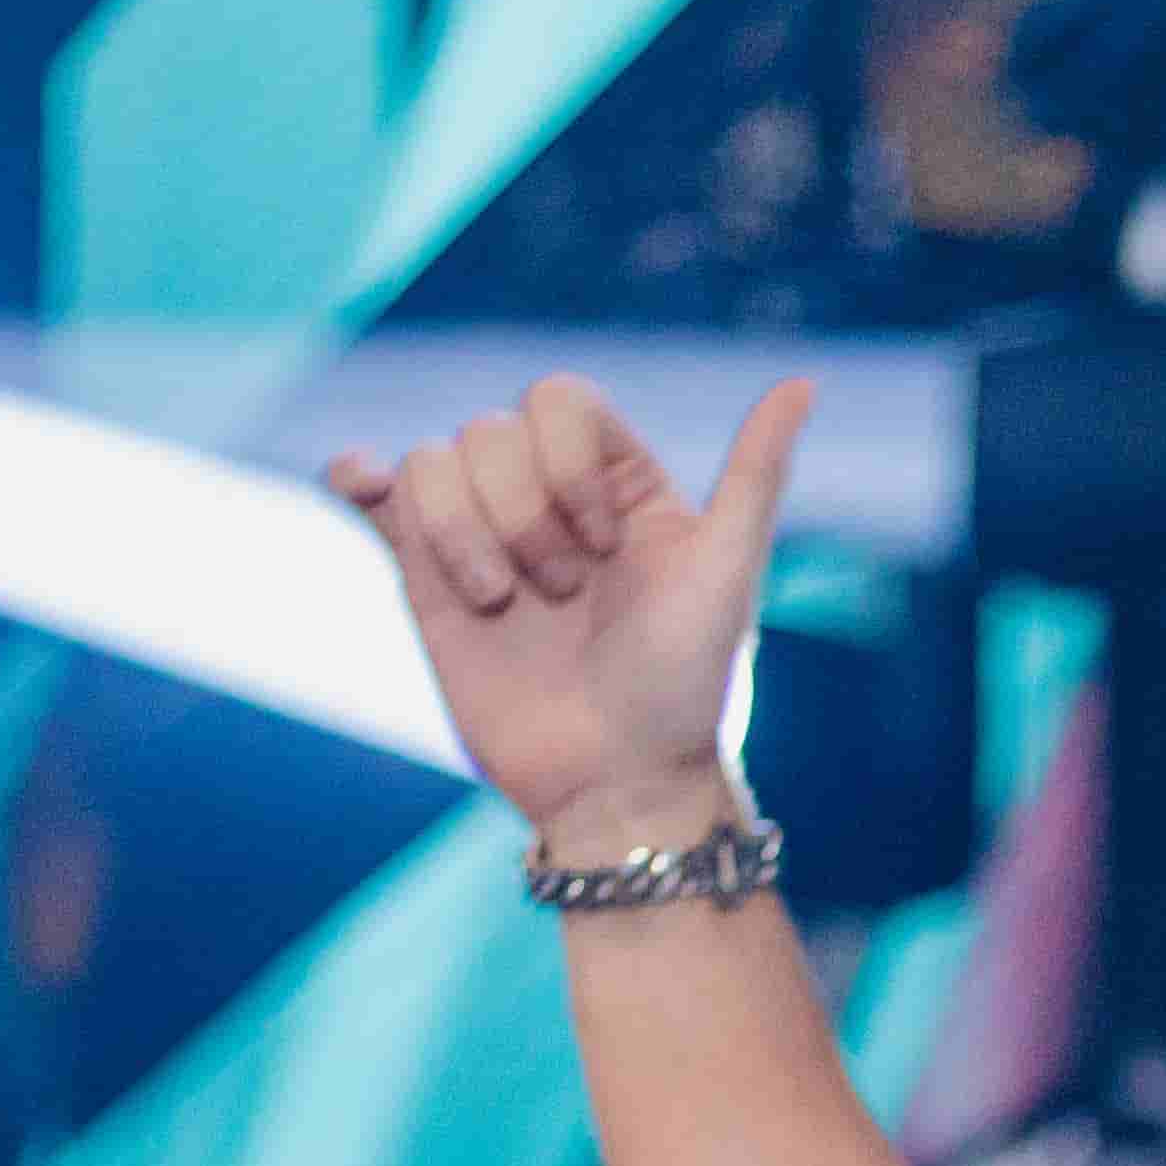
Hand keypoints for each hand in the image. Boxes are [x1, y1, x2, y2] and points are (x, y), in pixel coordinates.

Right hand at [326, 371, 809, 837]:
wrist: (614, 783)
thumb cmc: (682, 685)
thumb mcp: (728, 572)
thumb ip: (756, 473)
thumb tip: (804, 382)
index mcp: (619, 482)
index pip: (558, 400)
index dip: (569, 464)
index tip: (607, 546)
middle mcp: (548, 499)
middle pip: (490, 431)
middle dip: (525, 515)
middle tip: (564, 595)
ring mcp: (484, 536)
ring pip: (432, 463)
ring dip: (465, 533)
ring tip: (506, 604)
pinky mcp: (426, 580)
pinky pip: (380, 496)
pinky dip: (360, 477)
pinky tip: (360, 482)